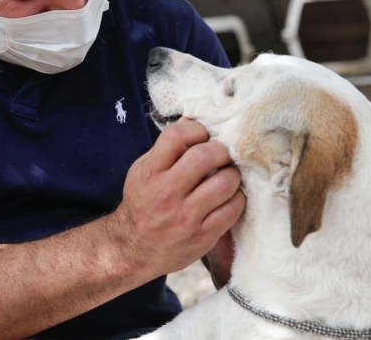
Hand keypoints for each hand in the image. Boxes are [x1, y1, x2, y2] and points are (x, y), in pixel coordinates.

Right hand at [108, 119, 245, 279]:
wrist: (133, 249)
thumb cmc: (141, 204)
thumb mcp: (143, 171)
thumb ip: (167, 149)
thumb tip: (193, 121)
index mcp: (149, 172)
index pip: (177, 136)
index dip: (196, 130)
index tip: (202, 136)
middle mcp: (166, 193)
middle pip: (205, 156)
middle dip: (221, 149)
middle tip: (222, 154)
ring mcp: (186, 216)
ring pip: (225, 182)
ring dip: (233, 174)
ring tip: (228, 174)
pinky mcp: (202, 236)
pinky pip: (233, 209)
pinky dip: (237, 198)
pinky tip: (229, 196)